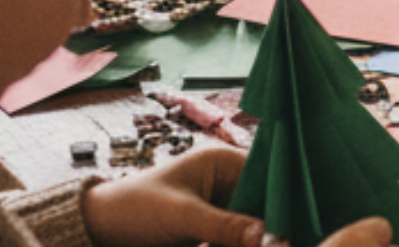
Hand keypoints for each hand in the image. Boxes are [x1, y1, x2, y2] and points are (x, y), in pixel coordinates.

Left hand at [82, 148, 392, 246]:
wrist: (90, 234)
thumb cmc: (132, 211)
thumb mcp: (182, 217)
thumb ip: (227, 227)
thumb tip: (273, 239)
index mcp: (223, 160)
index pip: (270, 176)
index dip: (289, 198)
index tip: (308, 219)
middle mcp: (227, 181)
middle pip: (266, 203)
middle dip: (278, 224)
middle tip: (297, 237)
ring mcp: (220, 208)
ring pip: (255, 226)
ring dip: (262, 239)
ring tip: (286, 242)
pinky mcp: (210, 232)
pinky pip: (238, 239)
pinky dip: (247, 246)